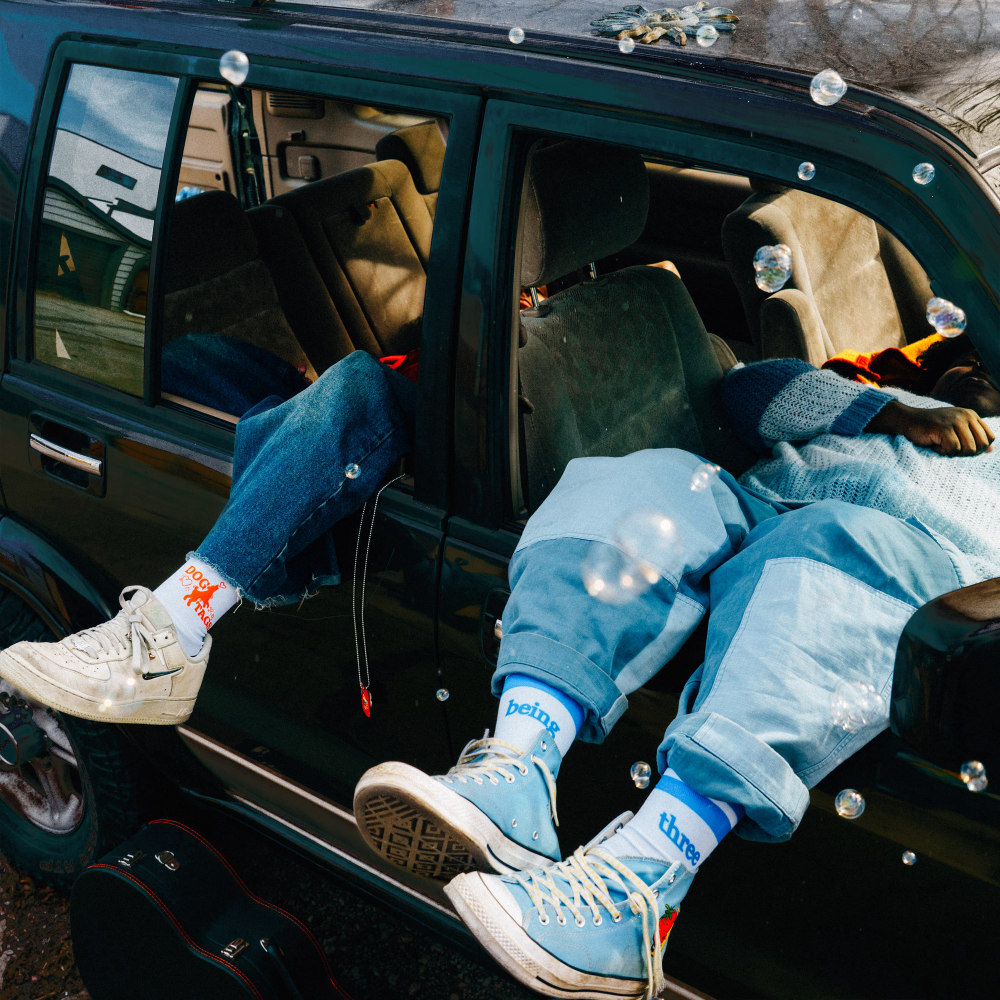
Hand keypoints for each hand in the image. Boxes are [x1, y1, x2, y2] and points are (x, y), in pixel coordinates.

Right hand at [866, 401, 994, 454]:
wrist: (906, 420)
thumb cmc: (930, 428)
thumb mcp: (955, 430)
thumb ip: (972, 437)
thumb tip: (991, 450)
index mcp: (971, 415)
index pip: (989, 438)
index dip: (979, 449)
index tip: (961, 449)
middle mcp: (966, 415)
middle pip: (982, 445)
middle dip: (967, 453)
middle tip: (951, 449)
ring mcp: (955, 421)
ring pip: (969, 449)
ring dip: (954, 453)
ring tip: (941, 446)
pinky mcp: (944, 428)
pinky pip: (953, 449)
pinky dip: (943, 452)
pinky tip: (934, 445)